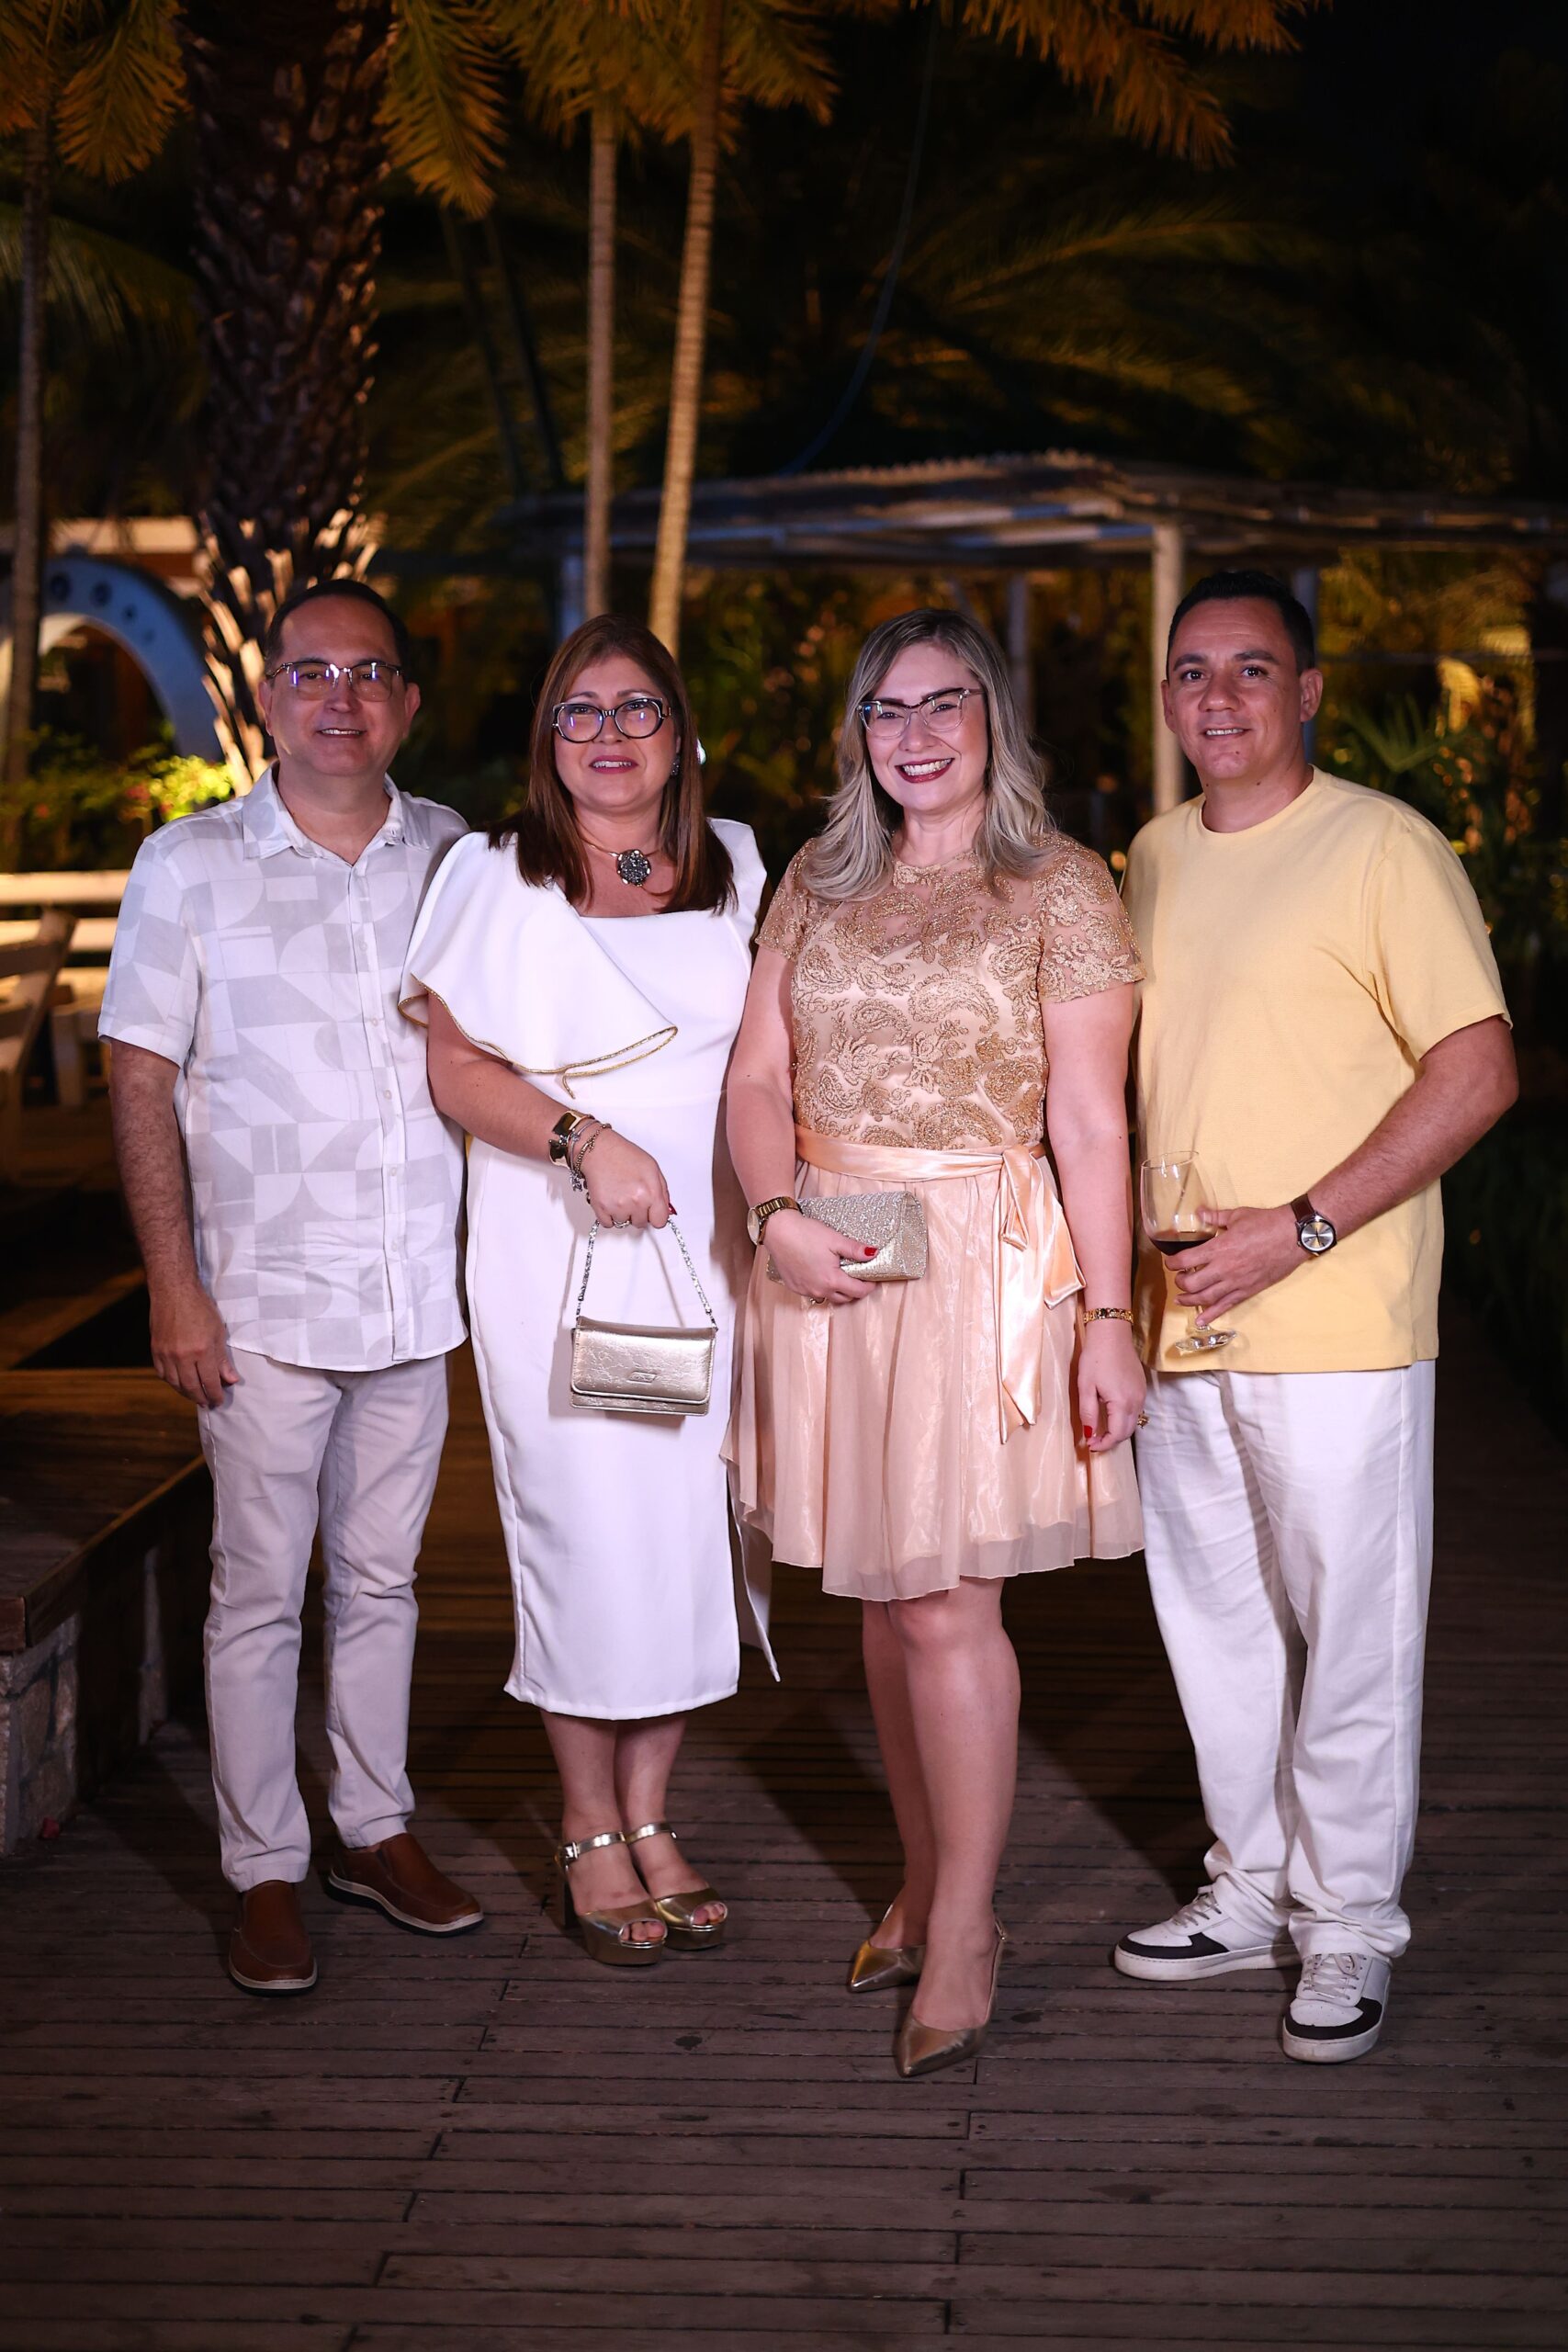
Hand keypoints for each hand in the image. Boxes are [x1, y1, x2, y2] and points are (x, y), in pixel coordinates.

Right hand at [150, 1278, 237, 1406]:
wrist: (173, 1291)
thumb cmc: (199, 1308)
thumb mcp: (218, 1332)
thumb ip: (222, 1359)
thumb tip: (230, 1380)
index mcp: (202, 1351)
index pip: (210, 1382)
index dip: (215, 1394)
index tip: (219, 1400)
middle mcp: (182, 1356)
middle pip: (191, 1387)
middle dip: (201, 1398)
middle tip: (208, 1404)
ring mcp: (166, 1354)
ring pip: (175, 1383)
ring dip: (186, 1393)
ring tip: (195, 1396)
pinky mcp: (155, 1350)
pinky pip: (162, 1374)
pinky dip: (172, 1382)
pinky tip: (179, 1383)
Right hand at [583, 1130, 672, 1227]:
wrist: (599, 1150)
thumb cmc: (624, 1156)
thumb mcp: (653, 1169)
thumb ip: (662, 1192)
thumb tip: (664, 1209)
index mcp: (651, 1192)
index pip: (660, 1221)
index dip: (655, 1215)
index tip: (651, 1211)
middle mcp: (635, 1202)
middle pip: (641, 1223)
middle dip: (638, 1212)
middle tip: (631, 1196)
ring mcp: (617, 1207)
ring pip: (624, 1223)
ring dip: (622, 1213)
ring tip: (619, 1195)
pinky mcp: (601, 1208)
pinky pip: (608, 1224)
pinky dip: (609, 1215)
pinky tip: (610, 1200)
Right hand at [762, 1210, 877, 1306]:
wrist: (778, 1231)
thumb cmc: (805, 1234)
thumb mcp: (835, 1239)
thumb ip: (855, 1249)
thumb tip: (873, 1254)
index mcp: (831, 1280)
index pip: (858, 1292)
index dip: (868, 1286)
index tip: (872, 1280)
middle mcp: (819, 1290)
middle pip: (844, 1298)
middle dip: (854, 1290)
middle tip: (858, 1277)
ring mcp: (805, 1290)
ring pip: (828, 1297)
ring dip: (837, 1290)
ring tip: (839, 1275)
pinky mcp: (795, 1287)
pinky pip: (813, 1293)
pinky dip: (821, 1287)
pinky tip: (820, 1274)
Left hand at [1078, 1319, 1143, 1451]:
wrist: (1111, 1333)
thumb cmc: (1095, 1358)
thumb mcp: (1086, 1387)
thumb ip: (1088, 1413)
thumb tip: (1089, 1434)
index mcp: (1122, 1403)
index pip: (1117, 1434)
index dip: (1104, 1444)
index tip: (1090, 1446)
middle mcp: (1136, 1401)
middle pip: (1127, 1431)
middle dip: (1111, 1440)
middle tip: (1094, 1440)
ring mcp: (1141, 1394)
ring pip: (1133, 1422)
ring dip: (1119, 1430)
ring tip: (1101, 1430)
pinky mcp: (1142, 1387)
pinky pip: (1136, 1410)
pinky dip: (1125, 1418)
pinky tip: (1111, 1415)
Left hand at [1173, 1205, 1301, 1322]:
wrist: (1293, 1235)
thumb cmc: (1266, 1223)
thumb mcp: (1237, 1215)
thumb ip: (1215, 1217)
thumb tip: (1199, 1212)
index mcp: (1218, 1248)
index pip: (1185, 1260)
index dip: (1173, 1262)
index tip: (1170, 1262)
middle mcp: (1224, 1268)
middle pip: (1191, 1283)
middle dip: (1180, 1282)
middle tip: (1178, 1278)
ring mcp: (1236, 1282)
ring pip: (1205, 1298)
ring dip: (1189, 1300)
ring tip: (1181, 1300)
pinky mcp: (1248, 1290)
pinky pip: (1226, 1305)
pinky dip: (1211, 1314)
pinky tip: (1201, 1319)